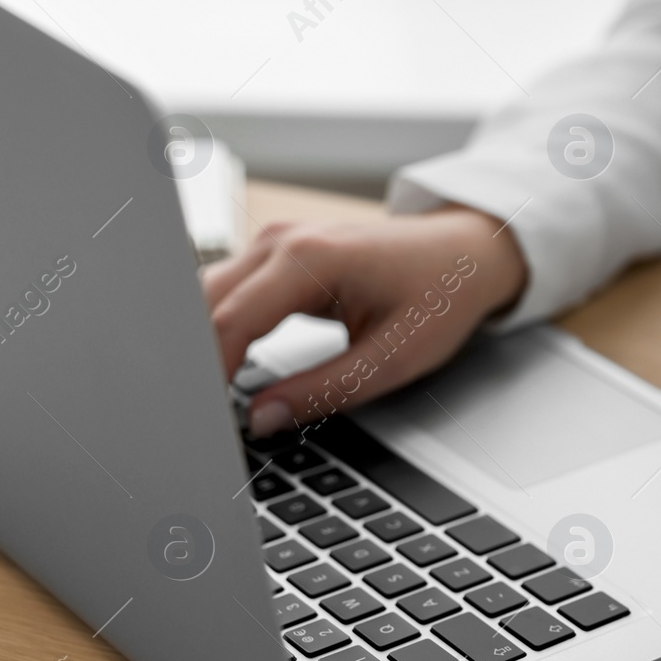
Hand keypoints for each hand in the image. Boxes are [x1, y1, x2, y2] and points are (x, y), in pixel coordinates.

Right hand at [203, 207, 527, 436]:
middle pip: (202, 306)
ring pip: (207, 297)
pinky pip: (228, 293)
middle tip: (195, 418)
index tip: (199, 420)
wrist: (467, 253)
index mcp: (310, 260)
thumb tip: (261, 420)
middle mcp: (282, 241)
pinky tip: (223, 370)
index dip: (204, 377)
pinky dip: (218, 331)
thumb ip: (324, 391)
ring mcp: (276, 242)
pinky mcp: (277, 254)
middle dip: (193, 363)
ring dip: (202, 346)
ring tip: (206, 400)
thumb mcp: (393, 358)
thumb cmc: (442, 295)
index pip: (227, 323)